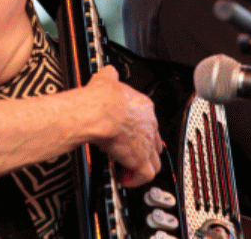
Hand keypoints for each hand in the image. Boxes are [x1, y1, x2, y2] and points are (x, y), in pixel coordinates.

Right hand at [86, 65, 162, 186]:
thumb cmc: (99, 99)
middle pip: (154, 142)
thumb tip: (107, 71)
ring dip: (139, 166)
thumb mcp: (106, 81)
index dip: (137, 131)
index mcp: (143, 106)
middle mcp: (149, 125)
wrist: (97, 112)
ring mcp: (147, 143)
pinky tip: (123, 178)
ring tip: (124, 168)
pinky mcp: (140, 158)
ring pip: (154, 160)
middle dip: (141, 150)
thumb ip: (109, 77)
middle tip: (124, 154)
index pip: (148, 123)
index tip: (125, 137)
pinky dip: (135, 179)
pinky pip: (146, 174)